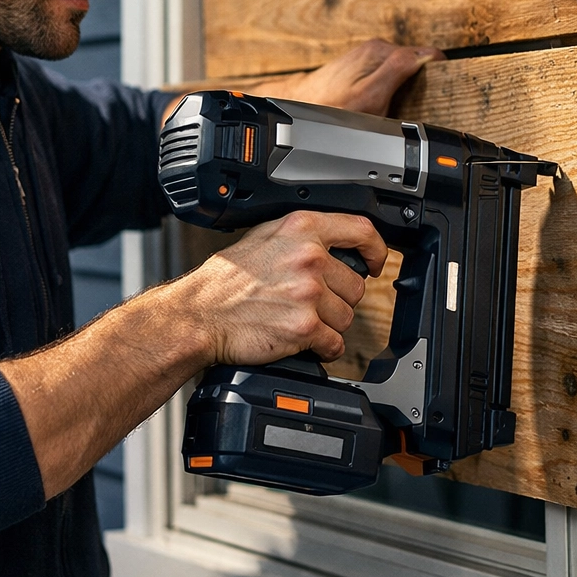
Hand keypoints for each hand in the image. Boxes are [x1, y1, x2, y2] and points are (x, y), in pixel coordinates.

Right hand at [183, 211, 386, 365]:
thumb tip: (334, 245)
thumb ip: (301, 237)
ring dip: (329, 325)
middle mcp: (308, 257)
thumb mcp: (264, 236)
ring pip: (347, 317)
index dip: (375, 249)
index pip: (360, 231)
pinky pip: (335, 343)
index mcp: (301, 229)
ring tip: (299, 319)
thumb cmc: (226, 280)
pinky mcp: (305, 327)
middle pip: (356, 285)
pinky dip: (323, 348)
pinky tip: (303, 340)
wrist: (201, 314)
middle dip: (338, 299)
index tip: (375, 261)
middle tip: (309, 302)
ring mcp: (308, 292)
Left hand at [255, 38, 442, 115]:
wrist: (298, 111)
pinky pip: (388, 76)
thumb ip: (398, 71)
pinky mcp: (361, 68)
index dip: (439, 74)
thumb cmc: (329, 107)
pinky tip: (383, 103)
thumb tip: (428, 55)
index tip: (443, 91)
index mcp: (381, 51)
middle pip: (416, 63)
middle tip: (417, 105)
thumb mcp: (370, 95)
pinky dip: (391, 89)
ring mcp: (367, 58)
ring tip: (398, 105)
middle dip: (421, 82)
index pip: (428, 54)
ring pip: (402, 71)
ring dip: (405, 87)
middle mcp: (375, 49)